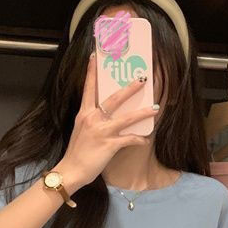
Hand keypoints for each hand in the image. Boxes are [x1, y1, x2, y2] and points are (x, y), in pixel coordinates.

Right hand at [56, 52, 159, 193]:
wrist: (71, 170)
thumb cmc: (76, 152)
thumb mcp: (81, 130)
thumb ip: (91, 120)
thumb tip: (103, 114)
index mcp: (84, 113)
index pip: (88, 88)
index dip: (92, 72)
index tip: (95, 57)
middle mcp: (93, 119)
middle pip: (114, 99)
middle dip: (130, 88)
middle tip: (142, 79)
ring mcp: (102, 131)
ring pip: (126, 118)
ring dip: (142, 113)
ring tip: (155, 108)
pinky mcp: (109, 145)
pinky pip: (128, 140)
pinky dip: (138, 139)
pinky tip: (145, 140)